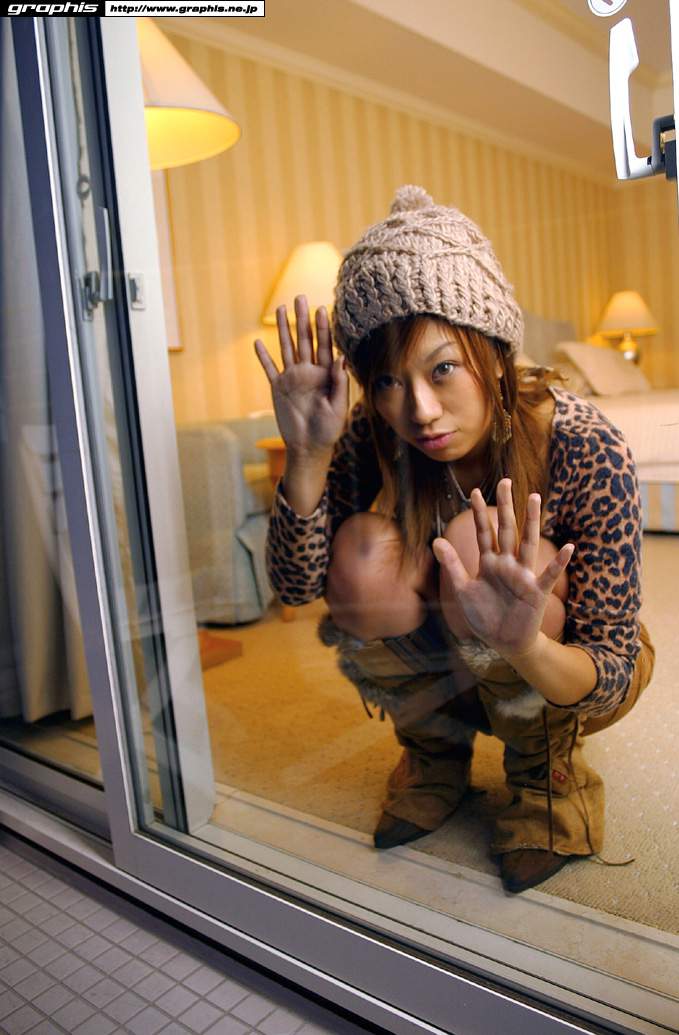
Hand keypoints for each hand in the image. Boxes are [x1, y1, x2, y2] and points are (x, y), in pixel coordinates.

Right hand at [254, 295, 348, 456]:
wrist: (309, 448)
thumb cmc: (329, 430)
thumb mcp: (339, 407)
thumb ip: (339, 382)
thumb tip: (340, 358)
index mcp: (325, 374)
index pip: (324, 345)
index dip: (323, 327)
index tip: (322, 309)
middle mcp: (308, 372)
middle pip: (305, 340)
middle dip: (302, 319)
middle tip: (300, 297)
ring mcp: (292, 378)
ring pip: (286, 347)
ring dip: (282, 329)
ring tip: (280, 309)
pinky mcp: (278, 388)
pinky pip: (269, 369)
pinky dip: (263, 357)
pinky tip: (257, 343)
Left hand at [432, 479, 573, 658]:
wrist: (503, 643)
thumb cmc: (484, 616)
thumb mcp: (463, 590)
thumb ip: (452, 564)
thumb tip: (435, 539)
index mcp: (489, 563)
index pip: (484, 532)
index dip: (480, 513)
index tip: (475, 492)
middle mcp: (507, 564)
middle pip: (506, 529)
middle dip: (506, 506)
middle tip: (505, 481)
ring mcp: (523, 576)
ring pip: (527, 543)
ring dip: (531, 521)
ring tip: (535, 498)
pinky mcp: (536, 592)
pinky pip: (549, 575)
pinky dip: (559, 563)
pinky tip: (568, 548)